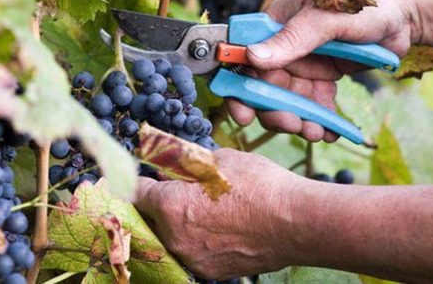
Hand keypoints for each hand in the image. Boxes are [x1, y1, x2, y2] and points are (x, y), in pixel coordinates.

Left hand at [133, 148, 305, 279]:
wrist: (296, 222)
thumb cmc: (259, 185)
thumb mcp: (219, 160)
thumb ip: (188, 162)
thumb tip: (173, 160)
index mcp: (170, 205)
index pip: (137, 193)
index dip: (141, 180)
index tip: (146, 177)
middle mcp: (174, 237)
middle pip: (150, 219)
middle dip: (158, 204)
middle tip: (176, 190)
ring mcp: (192, 258)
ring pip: (171, 238)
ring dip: (177, 224)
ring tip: (202, 210)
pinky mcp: (210, 272)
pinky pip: (192, 253)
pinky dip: (198, 241)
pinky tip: (218, 227)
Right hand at [227, 0, 415, 140]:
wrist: (404, 15)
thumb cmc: (364, 2)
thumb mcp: (327, 18)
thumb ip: (292, 38)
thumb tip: (252, 57)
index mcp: (274, 25)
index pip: (242, 57)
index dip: (237, 87)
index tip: (243, 113)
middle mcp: (282, 48)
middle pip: (262, 88)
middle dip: (274, 112)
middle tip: (292, 125)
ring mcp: (301, 66)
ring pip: (286, 102)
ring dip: (298, 121)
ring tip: (317, 133)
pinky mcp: (320, 80)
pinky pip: (312, 107)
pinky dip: (319, 122)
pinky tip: (332, 132)